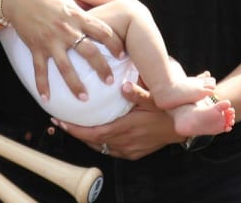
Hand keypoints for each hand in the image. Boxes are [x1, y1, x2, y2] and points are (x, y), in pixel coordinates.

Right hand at [4, 0, 120, 100]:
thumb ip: (82, 13)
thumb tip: (100, 21)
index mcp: (77, 16)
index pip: (103, 31)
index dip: (115, 44)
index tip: (122, 54)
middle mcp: (66, 30)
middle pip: (89, 52)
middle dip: (101, 68)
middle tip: (111, 81)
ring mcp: (50, 41)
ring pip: (66, 67)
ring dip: (76, 85)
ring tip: (85, 99)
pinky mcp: (35, 47)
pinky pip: (40, 70)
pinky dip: (42, 86)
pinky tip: (47, 99)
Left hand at [56, 81, 178, 160]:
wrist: (182, 129)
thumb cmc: (167, 111)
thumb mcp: (154, 99)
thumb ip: (137, 93)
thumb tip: (123, 86)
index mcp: (126, 128)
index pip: (93, 133)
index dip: (75, 129)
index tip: (60, 121)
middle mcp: (124, 142)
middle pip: (92, 141)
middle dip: (74, 132)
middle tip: (59, 121)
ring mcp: (128, 150)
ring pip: (100, 146)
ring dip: (85, 138)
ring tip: (72, 126)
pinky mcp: (133, 154)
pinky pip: (110, 150)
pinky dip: (98, 142)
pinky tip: (94, 134)